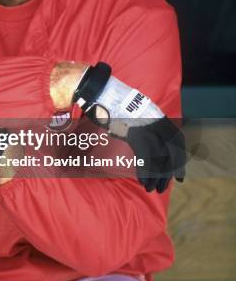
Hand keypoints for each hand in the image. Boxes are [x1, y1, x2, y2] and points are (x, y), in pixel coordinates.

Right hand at [73, 63, 185, 192]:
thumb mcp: (133, 113)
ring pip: (160, 156)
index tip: (180, 176)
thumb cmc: (112, 103)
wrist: (100, 91)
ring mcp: (146, 126)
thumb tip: (145, 142)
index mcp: (158, 115)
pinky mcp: (135, 132)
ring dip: (158, 177)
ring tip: (153, 189)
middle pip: (173, 150)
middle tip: (167, 186)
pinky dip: (146, 172)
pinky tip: (143, 182)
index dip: (181, 158)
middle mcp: (156, 121)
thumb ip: (142, 125)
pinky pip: (146, 157)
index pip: (178, 140)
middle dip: (172, 171)